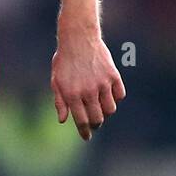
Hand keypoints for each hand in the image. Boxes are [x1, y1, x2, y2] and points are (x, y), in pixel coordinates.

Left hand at [51, 24, 125, 140]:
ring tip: (100, 107)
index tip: (87, 137)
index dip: (85, 132)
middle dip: (96, 124)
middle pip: (98, 119)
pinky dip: (116, 98)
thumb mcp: (56, 81)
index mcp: (72, 95)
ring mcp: (102, 84)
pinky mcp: (113, 75)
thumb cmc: (64, 61)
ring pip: (110, 109)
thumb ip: (60, 102)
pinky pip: (120, 95)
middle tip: (94, 123)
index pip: (82, 121)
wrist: (78, 39)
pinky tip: (109, 94)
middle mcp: (88, 91)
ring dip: (106, 111)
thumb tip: (63, 120)